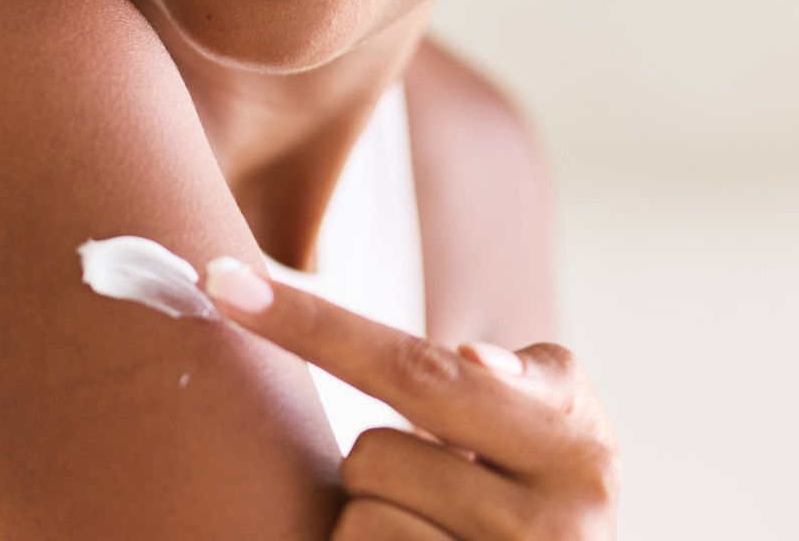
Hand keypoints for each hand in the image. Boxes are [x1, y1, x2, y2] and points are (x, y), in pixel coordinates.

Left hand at [202, 256, 621, 540]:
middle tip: (436, 481)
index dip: (311, 324)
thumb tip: (473, 359)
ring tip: (440, 531)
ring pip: (359, 520)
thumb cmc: (540, 489)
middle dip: (378, 460)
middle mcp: (555, 527)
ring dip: (377, 520)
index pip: (418, 371)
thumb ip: (513, 380)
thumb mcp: (556, 424)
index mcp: (578, 448)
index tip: (220, 282)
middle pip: (372, 454)